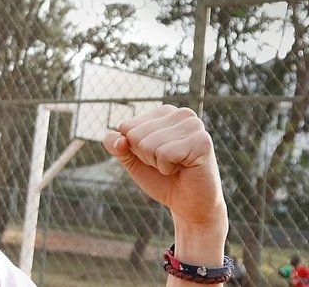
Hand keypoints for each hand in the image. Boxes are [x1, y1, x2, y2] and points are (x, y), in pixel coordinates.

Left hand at [103, 105, 225, 230]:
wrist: (189, 205)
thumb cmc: (161, 179)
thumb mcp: (131, 160)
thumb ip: (115, 145)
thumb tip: (119, 140)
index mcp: (164, 112)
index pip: (126, 126)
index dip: (135, 149)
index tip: (155, 156)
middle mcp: (181, 114)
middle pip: (135, 135)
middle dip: (146, 156)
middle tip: (167, 163)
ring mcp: (194, 126)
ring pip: (148, 144)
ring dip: (157, 162)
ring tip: (175, 165)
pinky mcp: (202, 142)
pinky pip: (164, 154)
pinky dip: (167, 167)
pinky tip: (183, 169)